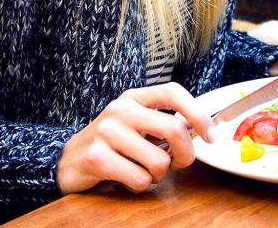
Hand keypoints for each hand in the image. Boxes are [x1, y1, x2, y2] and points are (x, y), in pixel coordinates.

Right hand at [57, 82, 214, 194]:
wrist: (68, 160)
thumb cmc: (111, 144)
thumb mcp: (135, 125)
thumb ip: (163, 124)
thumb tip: (199, 131)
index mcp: (134, 97)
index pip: (173, 92)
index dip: (197, 113)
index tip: (210, 135)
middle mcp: (120, 109)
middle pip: (174, 129)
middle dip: (185, 155)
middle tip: (177, 164)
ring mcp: (107, 131)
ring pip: (159, 161)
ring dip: (157, 175)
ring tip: (141, 170)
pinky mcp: (97, 156)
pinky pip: (139, 179)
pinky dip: (139, 186)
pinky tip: (125, 178)